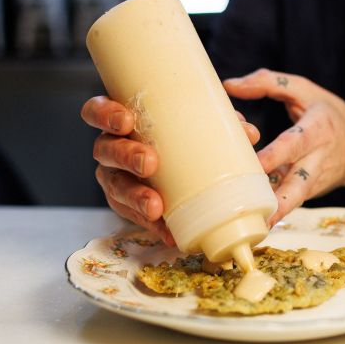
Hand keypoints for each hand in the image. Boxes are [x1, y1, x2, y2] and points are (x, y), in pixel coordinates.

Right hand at [81, 95, 260, 244]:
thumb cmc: (178, 132)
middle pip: (106, 150)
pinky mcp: (127, 205)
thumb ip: (218, 121)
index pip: (96, 111)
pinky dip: (152, 225)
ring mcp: (115, 178)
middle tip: (150, 163)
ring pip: (114, 186)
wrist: (177, 161)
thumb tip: (248, 132)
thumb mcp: (194, 120)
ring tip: (156, 206)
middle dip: (126, 156)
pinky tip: (168, 232)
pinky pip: (133, 217)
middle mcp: (111, 148)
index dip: (105, 114)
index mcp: (120, 120)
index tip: (126, 120)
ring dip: (135, 196)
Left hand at [223, 69, 344, 225]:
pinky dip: (271, 211)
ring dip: (274, 213)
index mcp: (318, 129)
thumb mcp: (305, 90)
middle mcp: (318, 159)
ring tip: (254, 227)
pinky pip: (287, 202)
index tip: (255, 163)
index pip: (296, 143)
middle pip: (298, 185)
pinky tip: (252, 221)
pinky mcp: (307, 194)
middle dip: (278, 199)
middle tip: (255, 209)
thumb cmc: (329, 115)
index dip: (276, 155)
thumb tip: (229, 86)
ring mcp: (313, 182)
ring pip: (293, 201)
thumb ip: (268, 82)